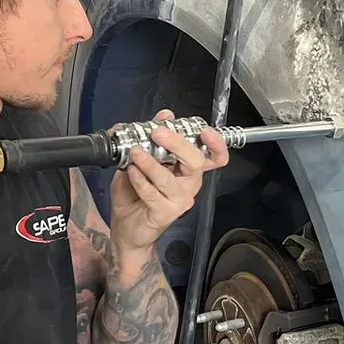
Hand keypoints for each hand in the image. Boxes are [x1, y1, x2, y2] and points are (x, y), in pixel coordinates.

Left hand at [108, 110, 229, 258]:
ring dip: (150, 163)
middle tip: (157, 132)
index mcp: (188, 169)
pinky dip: (140, 180)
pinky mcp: (165, 213)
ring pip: (170, 178)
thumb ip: (152, 138)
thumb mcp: (140, 160)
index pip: (214, 157)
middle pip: (196, 162)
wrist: (126, 229)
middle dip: (177, 143)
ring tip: (135, 152)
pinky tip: (130, 171)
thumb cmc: (135, 195)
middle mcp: (189, 184)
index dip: (216, 144)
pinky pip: (153, 193)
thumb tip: (163, 115)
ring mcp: (179, 200)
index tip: (205, 131)